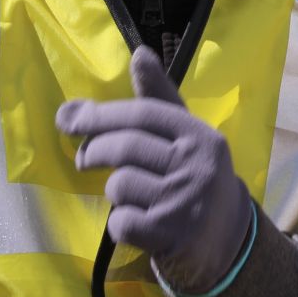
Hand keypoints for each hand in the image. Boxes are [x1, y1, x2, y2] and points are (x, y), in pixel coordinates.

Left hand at [55, 46, 254, 296]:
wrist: (228, 243)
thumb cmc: (195, 179)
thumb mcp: (186, 138)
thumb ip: (158, 99)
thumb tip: (140, 53)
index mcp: (201, 136)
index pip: (142, 114)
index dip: (100, 115)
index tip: (69, 119)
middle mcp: (198, 166)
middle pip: (126, 147)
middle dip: (94, 150)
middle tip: (83, 158)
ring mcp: (185, 202)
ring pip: (120, 185)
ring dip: (115, 192)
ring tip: (130, 196)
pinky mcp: (171, 236)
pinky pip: (121, 221)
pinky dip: (120, 225)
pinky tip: (137, 225)